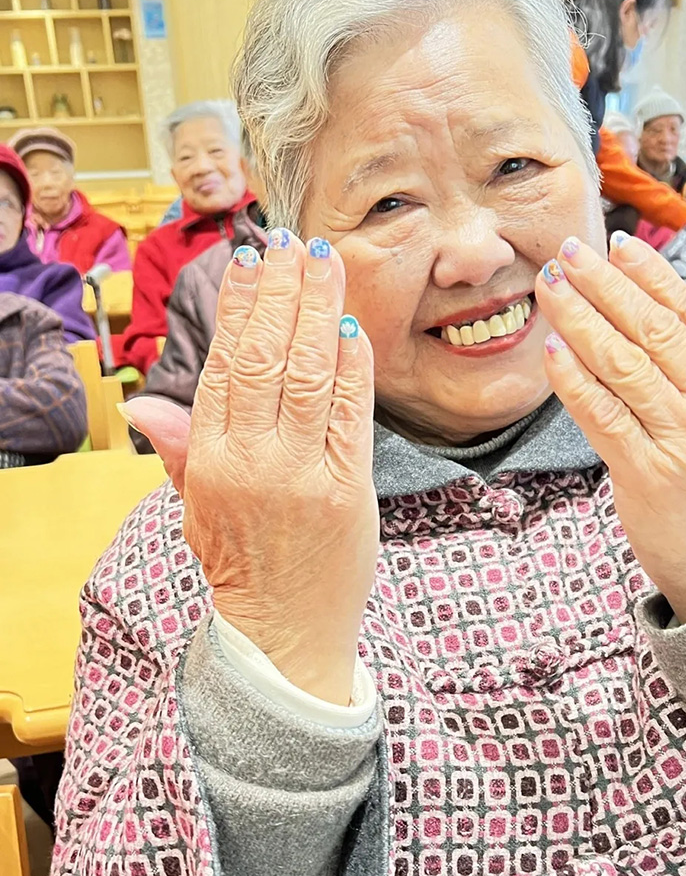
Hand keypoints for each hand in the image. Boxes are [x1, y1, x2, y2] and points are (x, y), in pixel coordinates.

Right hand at [124, 233, 377, 704]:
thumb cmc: (241, 566)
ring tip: (323, 260)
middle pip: (267, 356)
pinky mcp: (349, 488)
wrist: (287, 634)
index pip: (223, 366)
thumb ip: (179, 449)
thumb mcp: (195, 509)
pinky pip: (352, 411)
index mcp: (211, 462)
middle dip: (280, 290)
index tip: (245, 263)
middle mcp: (254, 461)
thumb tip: (141, 403)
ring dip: (318, 308)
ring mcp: (304, 474)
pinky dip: (353, 363)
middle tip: (290, 240)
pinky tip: (351, 323)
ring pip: (310, 372)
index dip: (236, 308)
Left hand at [535, 233, 685, 621]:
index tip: (616, 245)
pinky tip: (553, 351)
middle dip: (605, 286)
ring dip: (579, 320)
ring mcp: (684, 440)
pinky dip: (574, 381)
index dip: (651, 276)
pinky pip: (602, 415)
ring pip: (622, 365)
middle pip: (652, 330)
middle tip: (568, 253)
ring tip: (551, 288)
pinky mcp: (647, 474)